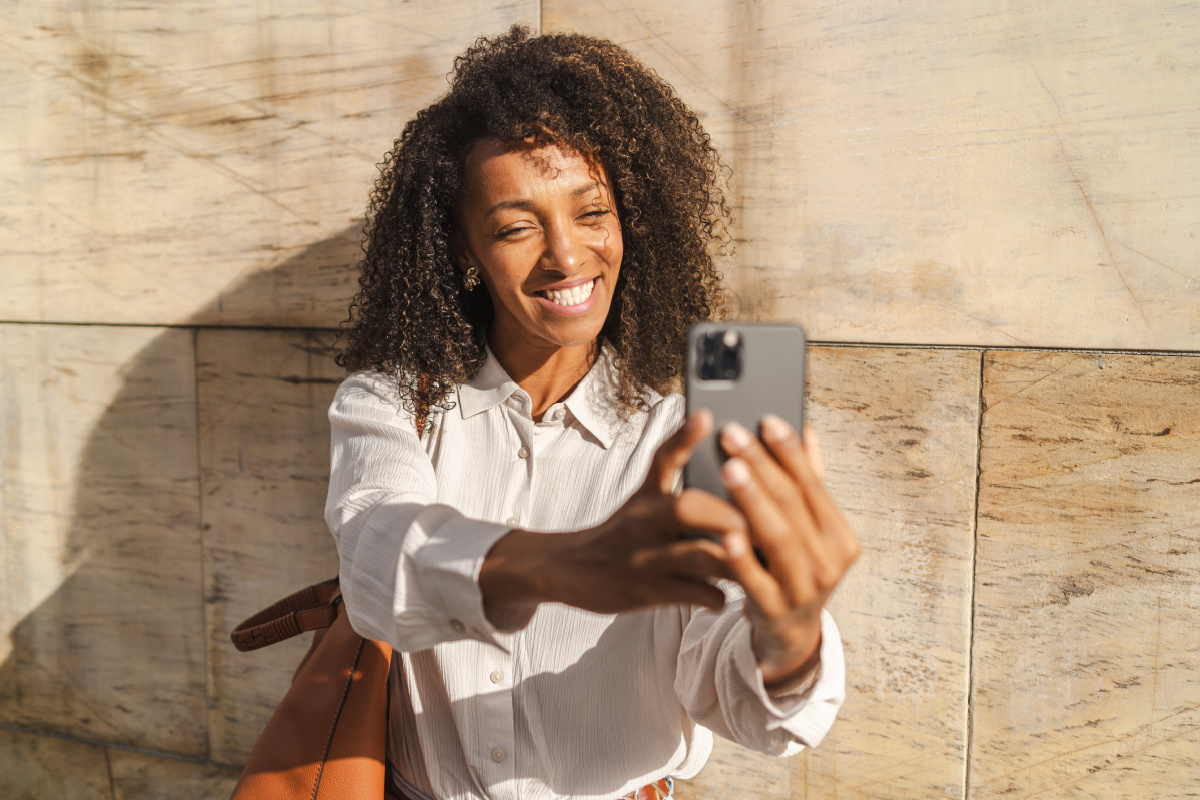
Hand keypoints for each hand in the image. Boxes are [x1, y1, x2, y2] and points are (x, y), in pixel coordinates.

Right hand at [480, 409, 745, 626]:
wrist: (568, 570)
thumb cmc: (624, 532)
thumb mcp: (642, 500)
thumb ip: (679, 481)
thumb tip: (726, 453)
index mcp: (647, 494)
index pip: (664, 458)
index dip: (684, 437)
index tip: (707, 417)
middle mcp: (643, 521)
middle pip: (687, 507)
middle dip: (729, 514)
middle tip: (759, 522)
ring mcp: (644, 557)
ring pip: (696, 554)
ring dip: (733, 558)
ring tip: (757, 561)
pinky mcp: (645, 591)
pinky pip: (691, 593)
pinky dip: (716, 596)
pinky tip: (729, 596)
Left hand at [718, 417, 859, 688]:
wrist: (789, 634)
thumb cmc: (795, 569)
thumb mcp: (808, 531)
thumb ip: (808, 482)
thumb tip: (806, 430)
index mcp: (840, 537)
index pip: (813, 485)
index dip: (789, 451)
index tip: (766, 419)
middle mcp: (829, 562)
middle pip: (793, 505)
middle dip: (762, 465)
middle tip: (732, 433)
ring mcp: (804, 589)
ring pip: (778, 537)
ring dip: (753, 500)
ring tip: (728, 468)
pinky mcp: (775, 610)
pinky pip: (757, 579)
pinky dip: (742, 556)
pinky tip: (724, 532)